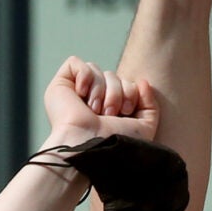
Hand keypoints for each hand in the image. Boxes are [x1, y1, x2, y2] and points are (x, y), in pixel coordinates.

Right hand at [41, 57, 159, 148]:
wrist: (90, 148)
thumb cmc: (115, 143)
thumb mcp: (144, 127)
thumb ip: (150, 105)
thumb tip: (142, 81)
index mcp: (110, 109)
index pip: (126, 83)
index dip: (130, 92)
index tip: (125, 112)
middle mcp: (93, 100)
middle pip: (113, 75)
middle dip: (116, 93)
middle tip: (108, 114)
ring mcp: (76, 92)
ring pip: (97, 70)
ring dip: (100, 90)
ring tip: (94, 110)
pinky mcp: (61, 86)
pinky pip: (76, 63)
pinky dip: (83, 75)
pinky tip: (81, 93)